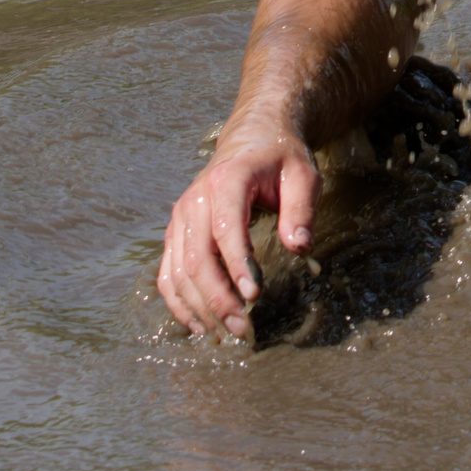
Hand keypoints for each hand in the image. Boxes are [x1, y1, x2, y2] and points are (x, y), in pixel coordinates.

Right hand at [156, 124, 318, 339]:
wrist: (252, 138)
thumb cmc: (281, 159)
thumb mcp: (303, 175)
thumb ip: (302, 209)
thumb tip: (299, 246)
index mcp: (226, 181)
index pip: (226, 228)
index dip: (238, 265)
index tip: (255, 296)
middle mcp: (195, 199)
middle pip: (197, 258)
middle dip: (218, 298)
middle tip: (245, 329)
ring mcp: (180, 217)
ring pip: (178, 271)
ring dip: (199, 308)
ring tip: (228, 333)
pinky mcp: (176, 232)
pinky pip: (167, 273)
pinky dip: (179, 303)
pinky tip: (200, 325)